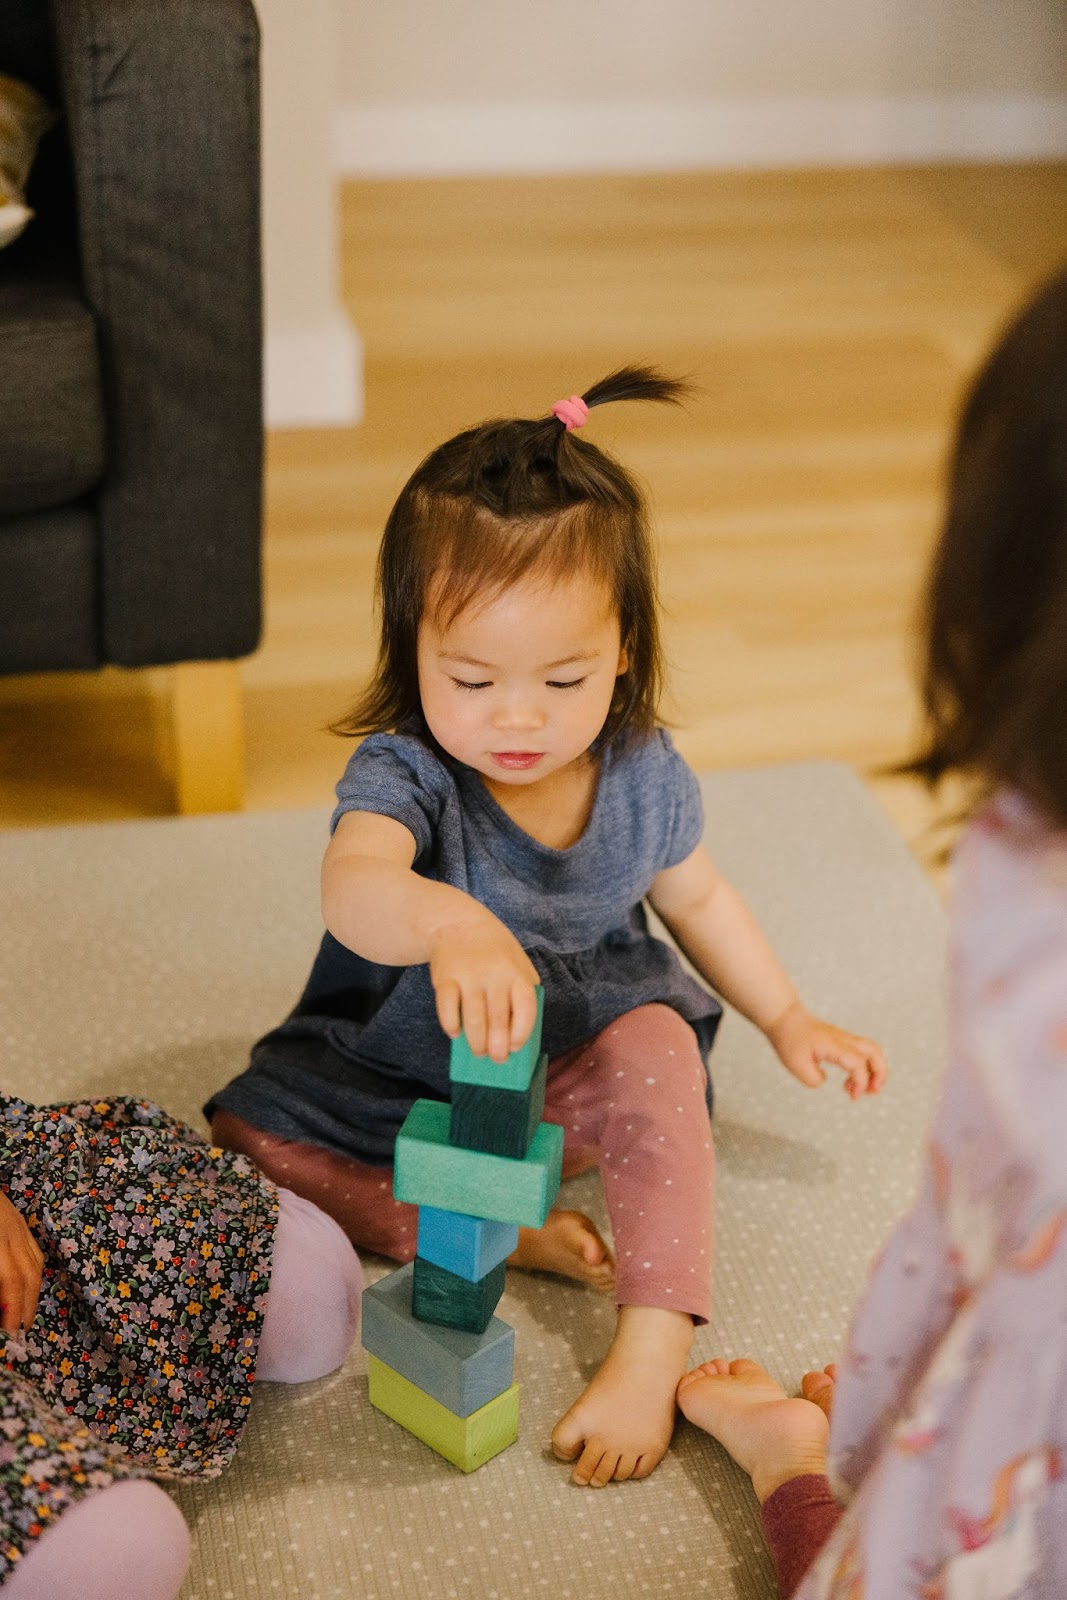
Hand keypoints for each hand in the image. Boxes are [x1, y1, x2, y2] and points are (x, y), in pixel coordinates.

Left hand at [0, 1191, 43, 1335]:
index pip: (11, 1280)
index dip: (13, 1309)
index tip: (9, 1335)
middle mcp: (11, 1233)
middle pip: (29, 1274)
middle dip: (27, 1308)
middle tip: (19, 1335)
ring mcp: (18, 1226)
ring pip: (36, 1263)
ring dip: (33, 1294)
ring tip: (25, 1319)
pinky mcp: (20, 1221)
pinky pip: (36, 1251)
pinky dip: (35, 1273)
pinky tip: (29, 1287)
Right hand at [428, 912, 540, 1062]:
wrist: (459, 922)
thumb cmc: (494, 951)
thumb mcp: (517, 963)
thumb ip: (522, 993)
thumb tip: (517, 1034)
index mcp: (516, 973)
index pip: (525, 1007)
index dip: (521, 1031)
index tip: (516, 1046)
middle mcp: (494, 974)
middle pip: (498, 1018)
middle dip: (497, 1045)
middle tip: (496, 1059)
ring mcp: (468, 975)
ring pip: (473, 1017)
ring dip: (476, 1041)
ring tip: (479, 1053)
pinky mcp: (445, 977)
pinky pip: (446, 1007)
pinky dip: (450, 1024)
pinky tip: (455, 1034)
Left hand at [766, 1000, 886, 1099]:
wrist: (784, 1018)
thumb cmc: (789, 1040)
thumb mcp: (795, 1065)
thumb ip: (813, 1079)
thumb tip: (825, 1080)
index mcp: (833, 1045)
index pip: (857, 1063)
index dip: (860, 1082)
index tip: (852, 1095)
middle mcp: (842, 1040)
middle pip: (874, 1051)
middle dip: (880, 1073)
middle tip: (874, 1092)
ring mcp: (843, 1039)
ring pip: (871, 1051)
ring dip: (874, 1071)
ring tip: (864, 1092)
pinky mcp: (841, 1042)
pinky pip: (861, 1054)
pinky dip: (863, 1069)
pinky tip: (849, 1084)